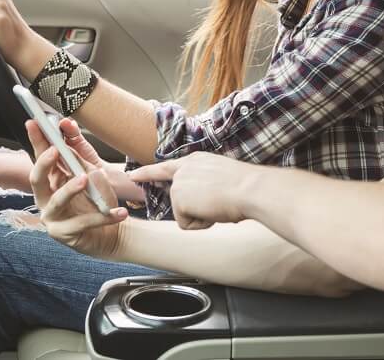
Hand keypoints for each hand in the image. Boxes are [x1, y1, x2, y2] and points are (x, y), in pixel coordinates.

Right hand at [26, 118, 128, 257]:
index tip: (34, 122)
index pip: (41, 158)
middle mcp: (46, 198)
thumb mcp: (93, 174)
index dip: (36, 140)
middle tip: (54, 150)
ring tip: (84, 178)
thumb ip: (80, 155)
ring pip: (57, 201)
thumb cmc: (98, 202)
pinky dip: (104, 216)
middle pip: (36, 179)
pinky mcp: (64, 234)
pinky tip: (119, 212)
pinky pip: (84, 222)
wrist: (111, 233)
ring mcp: (52, 217)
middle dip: (43, 163)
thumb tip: (68, 127)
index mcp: (51, 181)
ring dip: (70, 188)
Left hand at [129, 152, 256, 229]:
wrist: (250, 189)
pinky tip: (214, 211)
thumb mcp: (221, 177)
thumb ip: (205, 184)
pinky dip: (201, 223)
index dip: (148, 172)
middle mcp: (184, 168)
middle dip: (192, 209)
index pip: (167, 167)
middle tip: (215, 205)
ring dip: (203, 216)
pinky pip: (187, 224)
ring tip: (220, 204)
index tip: (133, 175)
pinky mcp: (178, 199)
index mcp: (196, 160)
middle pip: (176, 197)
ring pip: (185, 213)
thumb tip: (202, 200)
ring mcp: (179, 183)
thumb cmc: (246, 186)